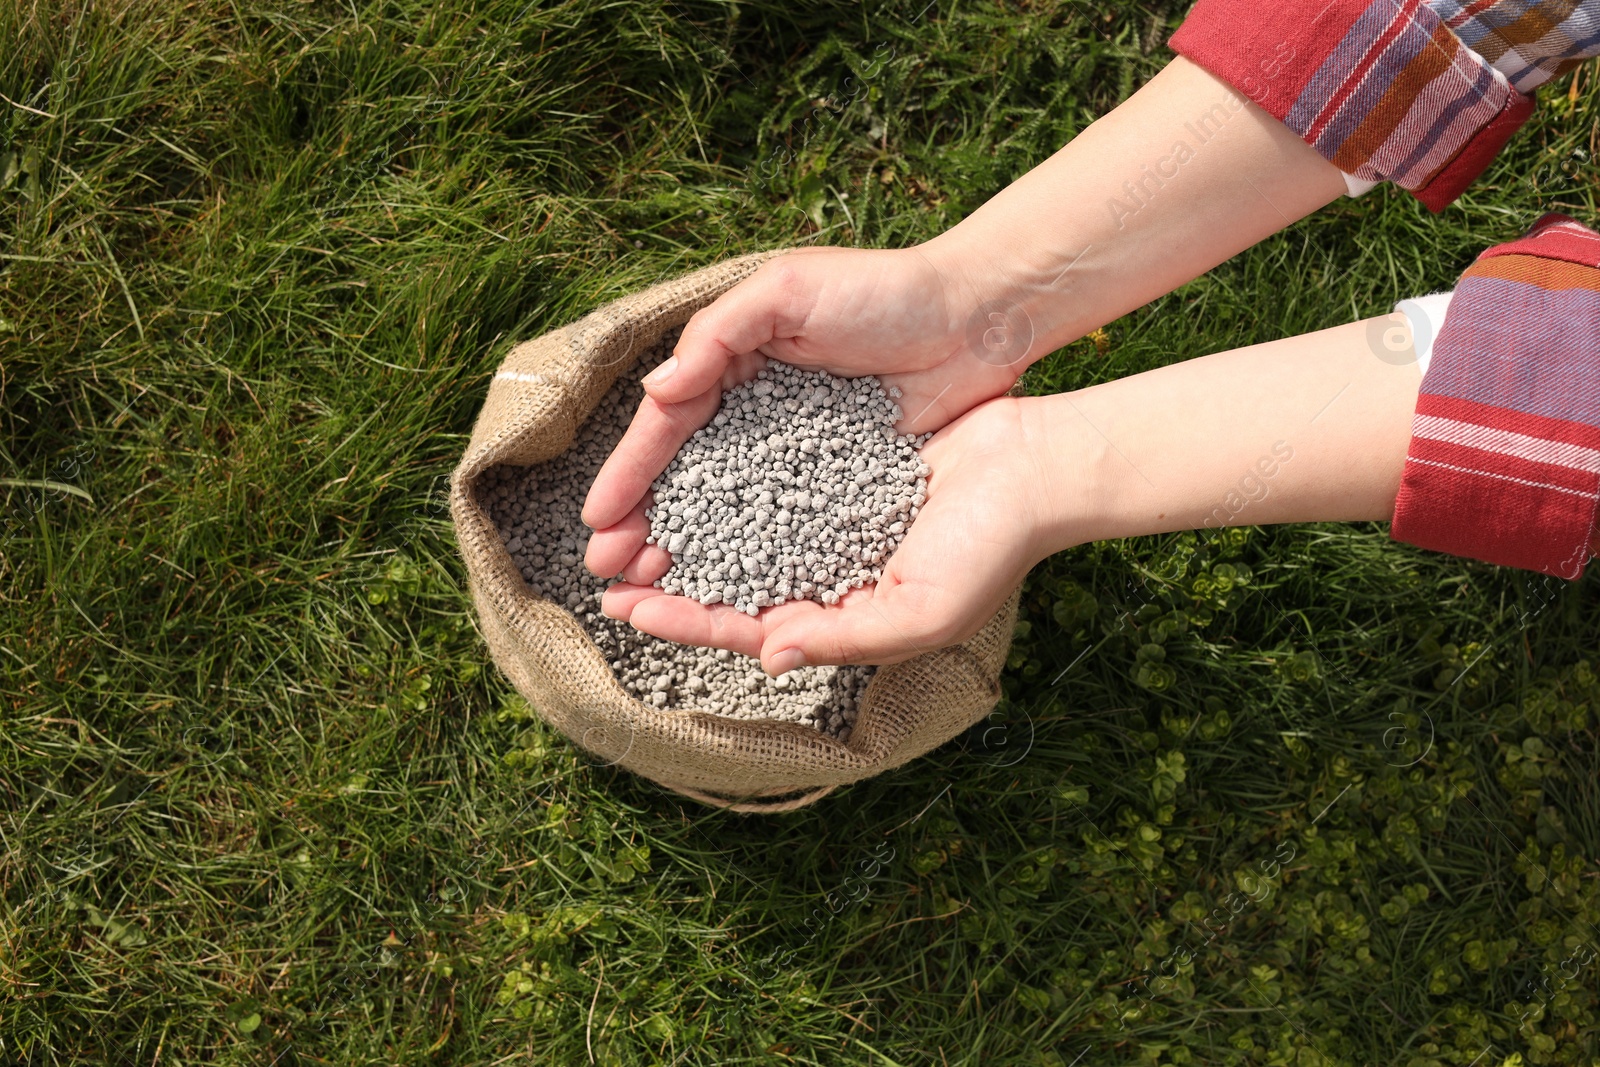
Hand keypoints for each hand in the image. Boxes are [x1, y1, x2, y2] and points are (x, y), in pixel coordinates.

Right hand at [580, 245, 1030, 553]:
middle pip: (688, 476)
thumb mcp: (788, 290)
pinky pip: (788, 520)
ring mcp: (799, 449)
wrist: (975, 316)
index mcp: (734, 362)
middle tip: (608, 571)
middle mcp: (758, 411)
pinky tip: (727, 585)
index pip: (668, 426)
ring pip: (730, 507)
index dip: (631, 473)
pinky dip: (754, 550)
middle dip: (644, 522)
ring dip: (689, 547)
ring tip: (650, 590)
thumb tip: (656, 392)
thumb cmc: (882, 290)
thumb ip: (718, 334)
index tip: (597, 522)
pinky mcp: (843, 477)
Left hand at [597, 396, 1063, 672]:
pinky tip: (688, 465)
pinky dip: (727, 480)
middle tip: (605, 572)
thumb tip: (767, 655)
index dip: (687, 623)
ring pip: (741, 532)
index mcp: (842, 617)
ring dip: (688, 531)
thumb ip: (844, 639)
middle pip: (730, 583)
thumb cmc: (990, 548)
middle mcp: (827, 574)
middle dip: (670, 583)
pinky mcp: (839, 470)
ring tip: (635, 523)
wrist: (1036, 467)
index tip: (629, 612)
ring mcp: (831, 522)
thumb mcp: (920, 611)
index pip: (746, 628)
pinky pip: (770, 479)